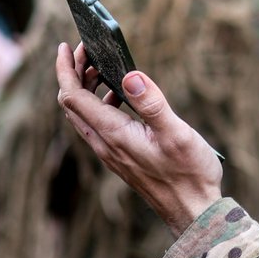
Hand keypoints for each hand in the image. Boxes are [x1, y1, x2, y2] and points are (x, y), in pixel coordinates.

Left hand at [55, 42, 222, 235]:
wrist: (193, 211)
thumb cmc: (189, 174)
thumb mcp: (176, 134)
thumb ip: (152, 104)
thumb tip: (130, 75)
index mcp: (114, 135)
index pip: (73, 97)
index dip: (64, 69)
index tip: (65, 46)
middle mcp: (106, 145)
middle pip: (73, 104)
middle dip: (73, 73)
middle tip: (88, 49)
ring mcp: (111, 153)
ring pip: (83, 115)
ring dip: (85, 87)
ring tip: (102, 66)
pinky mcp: (120, 157)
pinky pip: (97, 125)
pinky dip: (99, 102)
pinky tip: (120, 96)